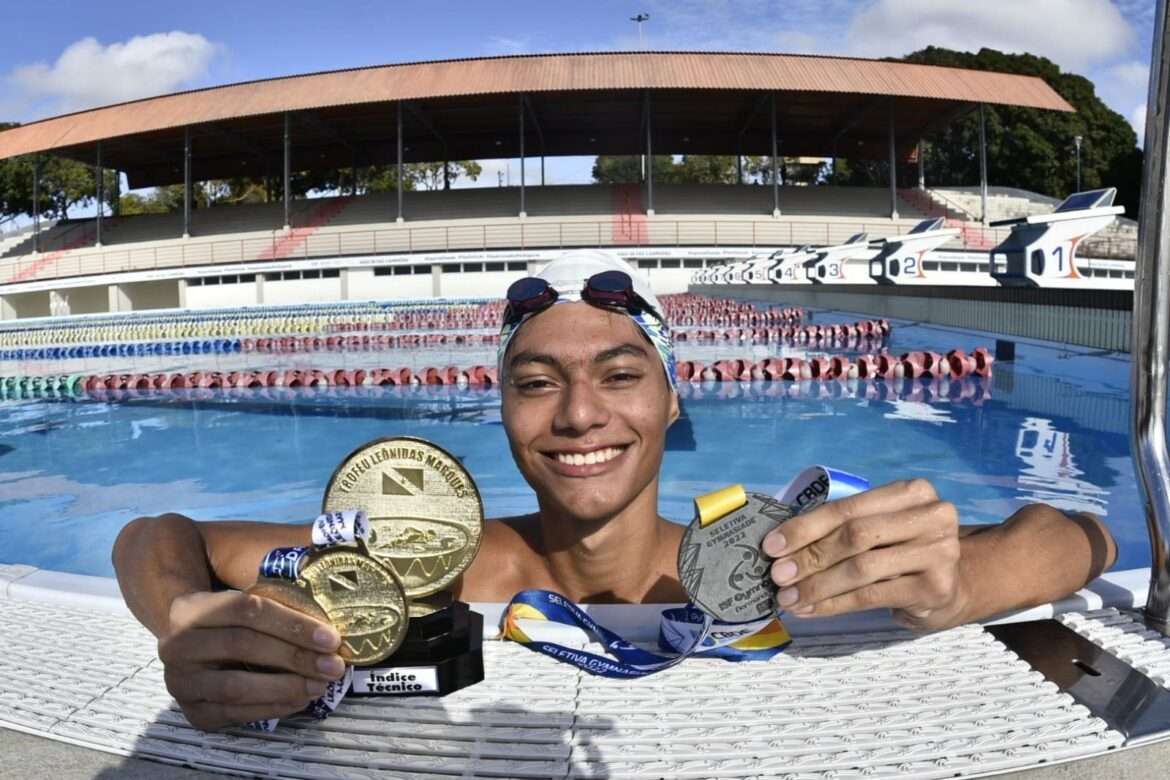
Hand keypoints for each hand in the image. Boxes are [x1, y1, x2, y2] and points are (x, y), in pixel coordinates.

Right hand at [158, 590, 345, 729]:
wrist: (188, 646)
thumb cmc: (229, 620)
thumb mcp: (243, 599)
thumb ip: (277, 599)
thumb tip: (332, 615)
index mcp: (191, 608)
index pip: (247, 610)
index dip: (291, 623)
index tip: (330, 637)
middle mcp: (176, 646)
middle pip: (242, 646)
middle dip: (295, 656)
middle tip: (333, 666)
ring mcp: (181, 683)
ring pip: (236, 686)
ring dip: (286, 687)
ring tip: (320, 685)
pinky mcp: (193, 713)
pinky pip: (235, 713)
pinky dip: (272, 708)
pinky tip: (300, 700)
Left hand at [762, 479, 965, 630]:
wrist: (953, 586)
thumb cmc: (902, 552)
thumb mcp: (878, 529)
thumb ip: (840, 529)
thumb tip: (780, 547)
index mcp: (911, 492)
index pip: (847, 508)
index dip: (805, 527)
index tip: (771, 545)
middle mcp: (931, 516)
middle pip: (854, 536)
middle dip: (809, 557)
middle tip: (777, 575)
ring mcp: (939, 552)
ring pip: (861, 569)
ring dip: (817, 585)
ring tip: (788, 598)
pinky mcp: (935, 587)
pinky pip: (871, 596)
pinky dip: (835, 604)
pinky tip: (811, 610)